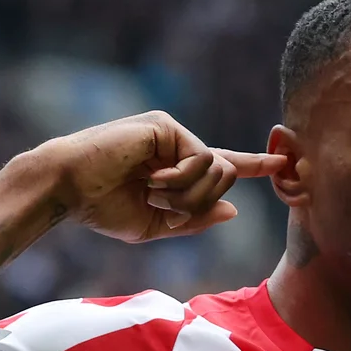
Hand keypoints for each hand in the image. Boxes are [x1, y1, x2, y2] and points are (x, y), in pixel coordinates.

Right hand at [33, 111, 285, 242]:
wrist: (68, 189)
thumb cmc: (102, 208)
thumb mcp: (156, 225)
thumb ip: (195, 219)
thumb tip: (233, 210)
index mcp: (175, 168)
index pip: (222, 166)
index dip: (252, 165)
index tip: (282, 163)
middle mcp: (178, 146)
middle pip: (224, 178)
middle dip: (198, 203)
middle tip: (161, 204)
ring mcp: (173, 133)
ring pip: (218, 170)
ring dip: (187, 195)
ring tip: (151, 191)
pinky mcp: (166, 125)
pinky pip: (201, 160)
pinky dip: (179, 181)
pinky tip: (151, 180)